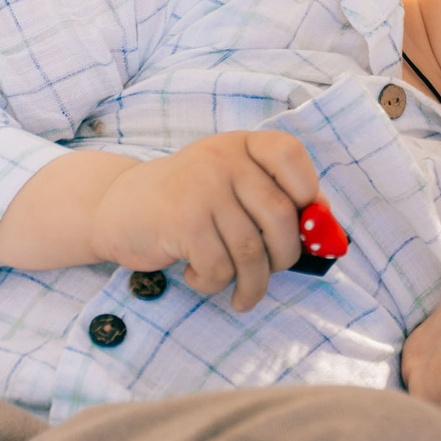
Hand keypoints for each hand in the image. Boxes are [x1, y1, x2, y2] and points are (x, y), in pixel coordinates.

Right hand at [89, 132, 319, 311]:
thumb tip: (325, 225)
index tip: (301, 224)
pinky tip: (200, 278)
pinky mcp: (181, 222)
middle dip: (284, 256)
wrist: (115, 208)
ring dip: (253, 283)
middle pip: (279, 216)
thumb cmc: (187, 204)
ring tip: (243, 295)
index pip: (289, 154)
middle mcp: (222, 159)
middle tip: (271, 273)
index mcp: (241, 145)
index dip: (307, 193)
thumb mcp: (230, 185)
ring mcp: (201, 188)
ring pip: (251, 250)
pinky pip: (219, 267)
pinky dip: (215, 284)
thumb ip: (272, 195)